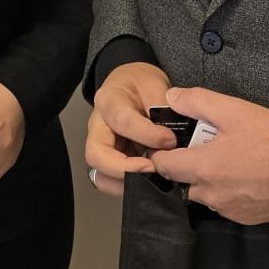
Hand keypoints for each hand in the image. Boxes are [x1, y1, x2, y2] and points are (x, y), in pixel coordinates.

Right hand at [86, 61, 175, 198]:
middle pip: (96, 155)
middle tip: (153, 170)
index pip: (122, 122)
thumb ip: (161, 107)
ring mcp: (101, 146)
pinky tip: (150, 181)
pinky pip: (111, 181)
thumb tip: (171, 137)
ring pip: (100, 174)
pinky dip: (129, 186)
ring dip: (126, 182)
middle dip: (124, 169)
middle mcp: (97, 126)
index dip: (148, 135)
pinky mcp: (109, 160)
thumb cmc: (140, 83)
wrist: (130, 84)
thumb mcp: (154, 83)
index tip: (170, 140)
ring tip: (154, 179)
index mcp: (109, 101)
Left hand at [151, 87, 268, 225]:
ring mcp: (229, 209)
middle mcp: (211, 195)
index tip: (170, 145)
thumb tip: (171, 98)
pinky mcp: (246, 218)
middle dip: (189, 167)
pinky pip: (226, 206)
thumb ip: (197, 102)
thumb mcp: (234, 110)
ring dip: (209, 182)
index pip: (164, 166)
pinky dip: (228, 193)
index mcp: (203, 168)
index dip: (162, 154)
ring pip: (206, 196)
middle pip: (184, 182)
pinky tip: (245, 177)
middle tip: (208, 148)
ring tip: (230, 162)